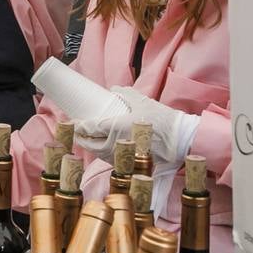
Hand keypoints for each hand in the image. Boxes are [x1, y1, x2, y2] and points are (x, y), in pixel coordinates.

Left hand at [75, 88, 199, 165]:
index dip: (78, 126)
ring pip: (98, 153)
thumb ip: (125, 94)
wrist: (180, 140)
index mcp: (115, 126)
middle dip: (79, 138)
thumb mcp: (143, 101)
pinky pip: (109, 159)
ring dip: (90, 147)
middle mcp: (115, 143)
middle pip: (89, 144)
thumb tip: (113, 89)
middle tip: (75, 132)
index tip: (72, 122)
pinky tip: (101, 149)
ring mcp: (121, 155)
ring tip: (86, 140)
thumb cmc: (162, 119)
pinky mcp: (129, 163)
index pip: (89, 128)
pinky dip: (102, 154)